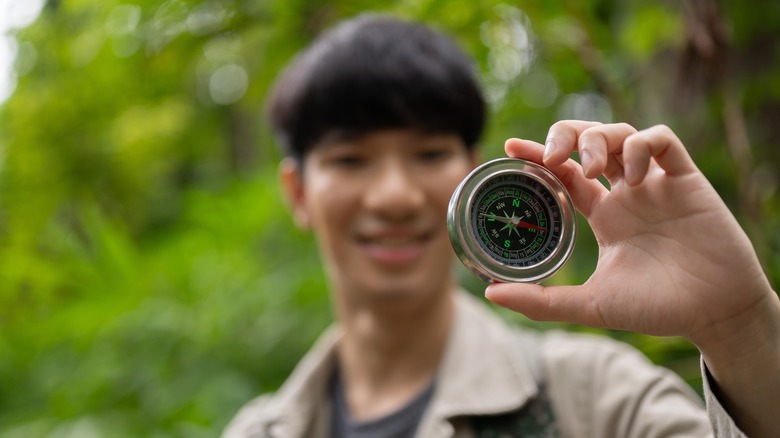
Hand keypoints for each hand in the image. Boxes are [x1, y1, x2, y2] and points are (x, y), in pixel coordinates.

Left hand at [485, 121, 777, 348]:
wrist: (713, 314)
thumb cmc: (655, 309)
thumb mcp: (590, 304)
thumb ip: (542, 301)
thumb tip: (490, 293)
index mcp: (603, 214)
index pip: (564, 172)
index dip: (538, 156)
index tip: (510, 146)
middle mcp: (625, 194)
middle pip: (590, 141)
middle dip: (567, 135)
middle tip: (551, 152)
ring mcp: (655, 183)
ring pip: (622, 133)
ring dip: (599, 139)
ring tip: (592, 168)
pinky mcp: (686, 179)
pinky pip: (662, 141)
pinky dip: (642, 146)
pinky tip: (632, 176)